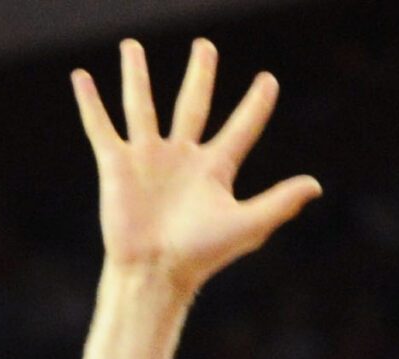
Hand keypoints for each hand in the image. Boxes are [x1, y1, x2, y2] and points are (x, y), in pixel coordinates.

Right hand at [71, 39, 319, 290]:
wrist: (154, 273)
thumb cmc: (200, 256)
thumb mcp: (246, 225)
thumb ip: (280, 201)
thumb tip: (316, 185)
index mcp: (214, 169)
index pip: (241, 127)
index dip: (256, 104)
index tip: (269, 80)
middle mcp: (181, 157)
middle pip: (193, 103)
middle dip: (200, 75)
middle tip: (205, 47)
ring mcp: (147, 159)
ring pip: (141, 106)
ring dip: (135, 76)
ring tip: (131, 46)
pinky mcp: (117, 166)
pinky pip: (101, 127)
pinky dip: (90, 103)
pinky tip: (81, 78)